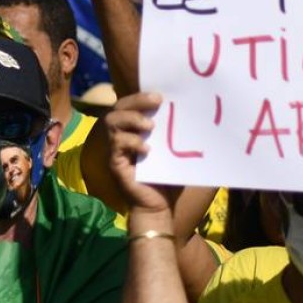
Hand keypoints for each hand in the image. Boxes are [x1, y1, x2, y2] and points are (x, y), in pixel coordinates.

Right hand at [107, 93, 174, 213]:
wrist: (160, 207)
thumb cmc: (168, 178)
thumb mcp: (174, 151)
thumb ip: (176, 133)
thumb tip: (192, 112)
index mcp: (134, 130)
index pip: (129, 104)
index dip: (140, 96)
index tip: (160, 95)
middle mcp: (121, 136)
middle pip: (117, 108)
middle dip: (136, 101)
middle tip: (156, 102)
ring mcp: (115, 150)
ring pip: (110, 121)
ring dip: (131, 119)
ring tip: (150, 127)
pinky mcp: (114, 164)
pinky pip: (116, 145)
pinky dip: (131, 142)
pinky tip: (147, 150)